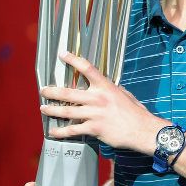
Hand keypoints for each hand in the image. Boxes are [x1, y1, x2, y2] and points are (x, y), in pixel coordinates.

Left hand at [40, 52, 167, 153]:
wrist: (141, 129)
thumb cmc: (135, 112)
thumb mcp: (124, 94)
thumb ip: (111, 89)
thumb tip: (104, 87)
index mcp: (106, 87)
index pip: (87, 69)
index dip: (73, 60)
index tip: (62, 54)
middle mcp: (97, 99)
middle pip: (69, 93)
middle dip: (53, 91)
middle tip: (43, 90)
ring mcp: (94, 114)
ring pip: (67, 111)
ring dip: (52, 110)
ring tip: (43, 108)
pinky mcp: (94, 128)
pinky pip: (73, 130)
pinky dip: (61, 131)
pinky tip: (53, 131)